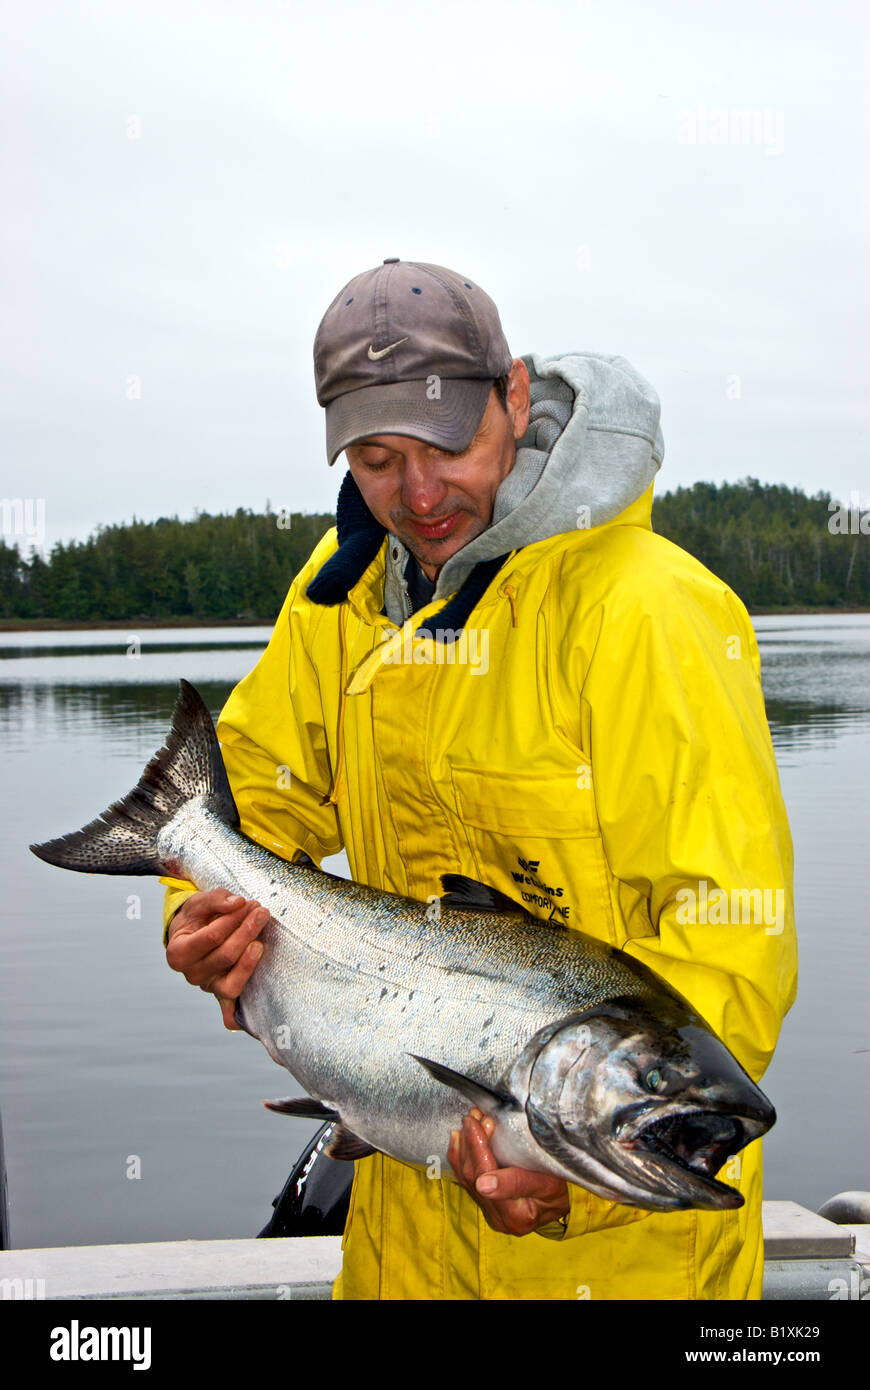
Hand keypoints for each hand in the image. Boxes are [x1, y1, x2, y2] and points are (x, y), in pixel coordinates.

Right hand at [166, 888, 268, 1030]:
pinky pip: (230, 1012)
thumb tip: (237, 903)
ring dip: (249, 963)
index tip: (249, 903)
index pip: (212, 937)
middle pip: (225, 957)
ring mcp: (207, 988)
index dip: (233, 920)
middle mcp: (190, 975)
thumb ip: (216, 900)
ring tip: (261, 942)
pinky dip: (238, 1017)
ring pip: (230, 985)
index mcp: (178, 953)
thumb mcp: (198, 902)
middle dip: (246, 932)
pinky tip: (252, 1015)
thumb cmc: (195, 918)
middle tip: (261, 912)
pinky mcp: (222, 995)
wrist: (190, 934)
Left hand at [448, 1108, 570, 1235]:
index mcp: (516, 1216)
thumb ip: (519, 1182)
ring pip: (465, 1176)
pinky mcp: (484, 1203)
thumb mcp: (550, 1183)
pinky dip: (460, 1155)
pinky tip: (459, 1137)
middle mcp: (499, 1218)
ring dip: (464, 1145)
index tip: (478, 1123)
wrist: (561, 1205)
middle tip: (475, 1116)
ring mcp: (489, 1212)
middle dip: (471, 1143)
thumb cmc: (559, 1190)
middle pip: (473, 1177)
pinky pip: (464, 1178)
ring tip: (470, 1121)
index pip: (488, 1178)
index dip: (480, 1149)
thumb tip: (484, 1184)